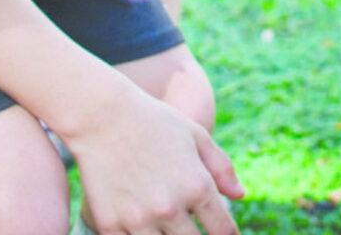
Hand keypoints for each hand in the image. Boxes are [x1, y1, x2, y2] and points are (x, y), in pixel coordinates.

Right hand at [65, 90, 243, 234]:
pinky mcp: (109, 224)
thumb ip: (221, 168)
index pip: (223, 230)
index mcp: (196, 187)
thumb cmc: (153, 122)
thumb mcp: (196, 136)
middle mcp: (170, 208)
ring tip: (166, 224)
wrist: (101, 117)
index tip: (221, 232)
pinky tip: (140, 225)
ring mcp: (138, 220)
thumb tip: (240, 195)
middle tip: (190, 226)